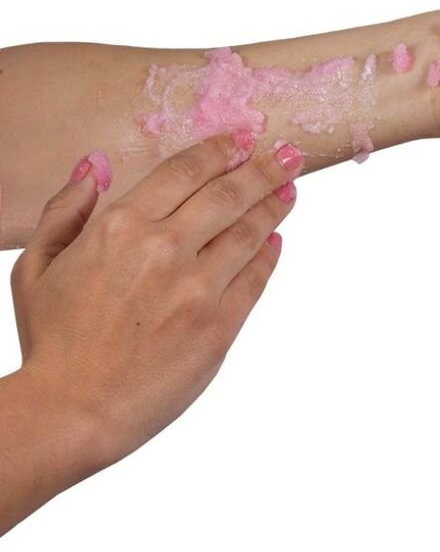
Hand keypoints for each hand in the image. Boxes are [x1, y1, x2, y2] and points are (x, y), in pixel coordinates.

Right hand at [10, 132, 300, 468]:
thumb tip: (95, 165)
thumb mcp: (37, 267)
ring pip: (249, 231)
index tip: (240, 140)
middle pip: (229, 193)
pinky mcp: (220, 325)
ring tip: (290, 190)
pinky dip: (269, 254)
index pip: (185, 171)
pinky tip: (276, 240)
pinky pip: (256, 278)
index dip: (219, 151)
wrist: (71, 412)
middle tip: (288, 155)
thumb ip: (66, 210)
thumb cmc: (53, 341)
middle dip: (263, 169)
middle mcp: (165, 248)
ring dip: (274, 205)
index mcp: (121, 227)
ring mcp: (197, 287)